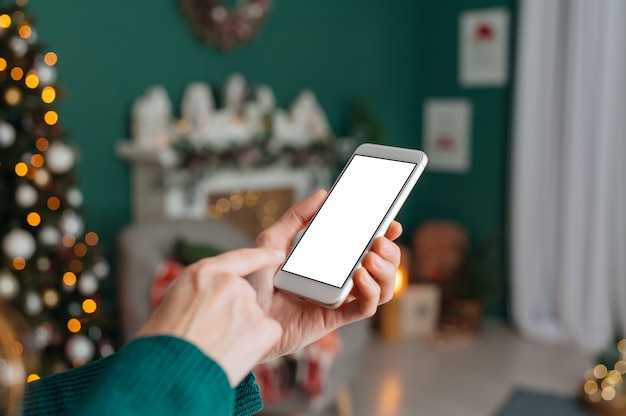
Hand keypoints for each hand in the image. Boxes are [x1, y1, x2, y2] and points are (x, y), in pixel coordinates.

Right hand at [137, 247, 284, 386]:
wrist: (168, 371)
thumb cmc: (163, 343)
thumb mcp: (174, 301)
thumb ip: (203, 292)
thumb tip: (216, 300)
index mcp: (202, 273)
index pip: (239, 259)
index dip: (261, 256)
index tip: (278, 254)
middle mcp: (228, 283)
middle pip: (246, 297)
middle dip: (235, 316)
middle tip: (211, 336)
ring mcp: (247, 304)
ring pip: (255, 317)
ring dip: (243, 332)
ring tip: (216, 347)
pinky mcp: (261, 326)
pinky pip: (268, 332)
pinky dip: (256, 344)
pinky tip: (233, 353)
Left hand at [247, 190, 401, 360]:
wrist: (240, 314)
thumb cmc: (255, 281)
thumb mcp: (272, 240)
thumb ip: (296, 217)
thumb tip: (322, 194)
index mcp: (331, 261)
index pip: (367, 247)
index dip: (385, 235)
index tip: (391, 223)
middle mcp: (340, 280)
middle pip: (382, 267)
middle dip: (390, 252)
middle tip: (379, 240)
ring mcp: (340, 300)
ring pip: (382, 288)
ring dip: (385, 271)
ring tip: (370, 257)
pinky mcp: (335, 319)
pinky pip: (365, 307)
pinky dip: (371, 292)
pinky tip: (360, 275)